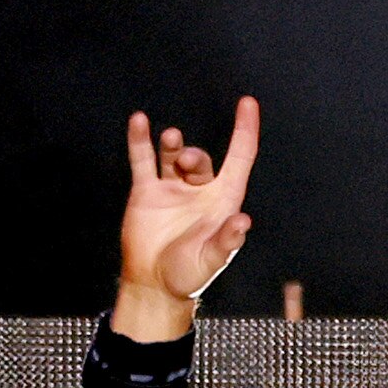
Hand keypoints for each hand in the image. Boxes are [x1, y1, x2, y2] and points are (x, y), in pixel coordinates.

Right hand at [113, 100, 261, 343]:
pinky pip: (143, 160)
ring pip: (173, 155)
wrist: (155, 284)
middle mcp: (200, 191)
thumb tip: (243, 221)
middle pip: (202, 159)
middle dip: (193, 155)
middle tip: (183, 161)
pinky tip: (140, 121)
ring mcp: (172, 189)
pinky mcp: (146, 192)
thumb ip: (226, 241)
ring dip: (172, 144)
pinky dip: (141, 141)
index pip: (239, 159)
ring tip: (169, 138)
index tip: (247, 103)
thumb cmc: (190, 275)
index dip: (245, 131)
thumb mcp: (212, 260)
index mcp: (224, 202)